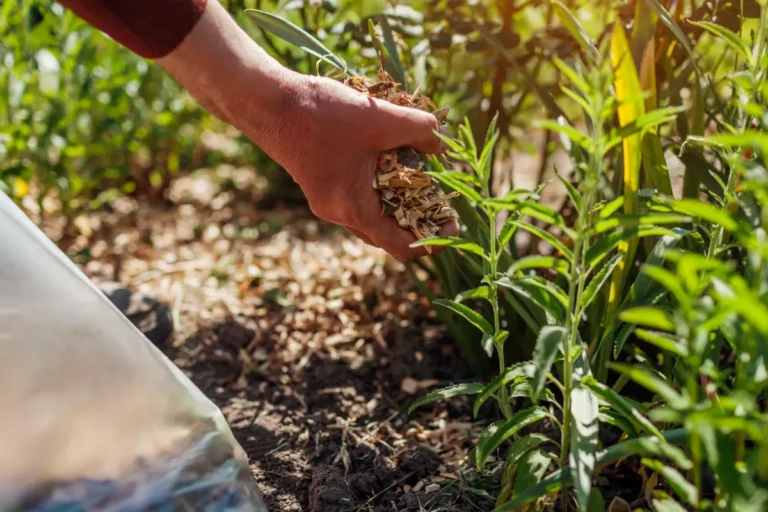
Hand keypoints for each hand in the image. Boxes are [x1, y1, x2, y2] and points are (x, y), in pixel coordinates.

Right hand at [158, 1, 456, 260]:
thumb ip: (418, 131)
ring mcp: (328, 199)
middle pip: (388, 233)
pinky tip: (392, 159)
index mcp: (354, 210)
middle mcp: (339, 213)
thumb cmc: (321, 115)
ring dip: (399, 199)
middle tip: (443, 201)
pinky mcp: (322, 182)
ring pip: (373, 212)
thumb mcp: (379, 120)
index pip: (400, 246)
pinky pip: (360, 195)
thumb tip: (442, 142)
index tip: (453, 224)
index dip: (432, 240)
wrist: (268, 102)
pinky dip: (380, 185)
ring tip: (423, 178)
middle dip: (418, 220)